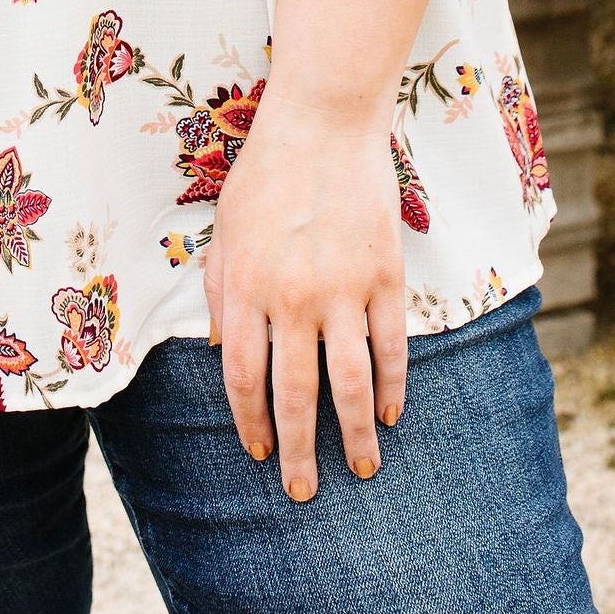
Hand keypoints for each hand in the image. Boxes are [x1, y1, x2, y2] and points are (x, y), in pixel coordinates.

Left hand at [204, 90, 407, 499]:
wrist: (324, 121)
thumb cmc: (266, 172)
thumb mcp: (223, 228)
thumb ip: (221, 291)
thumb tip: (226, 349)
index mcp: (247, 289)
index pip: (244, 379)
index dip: (249, 424)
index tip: (257, 454)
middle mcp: (293, 298)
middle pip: (295, 394)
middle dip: (298, 451)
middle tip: (303, 492)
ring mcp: (344, 289)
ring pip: (350, 382)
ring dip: (355, 433)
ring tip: (361, 468)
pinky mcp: (386, 275)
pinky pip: (391, 344)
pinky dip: (393, 384)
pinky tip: (392, 414)